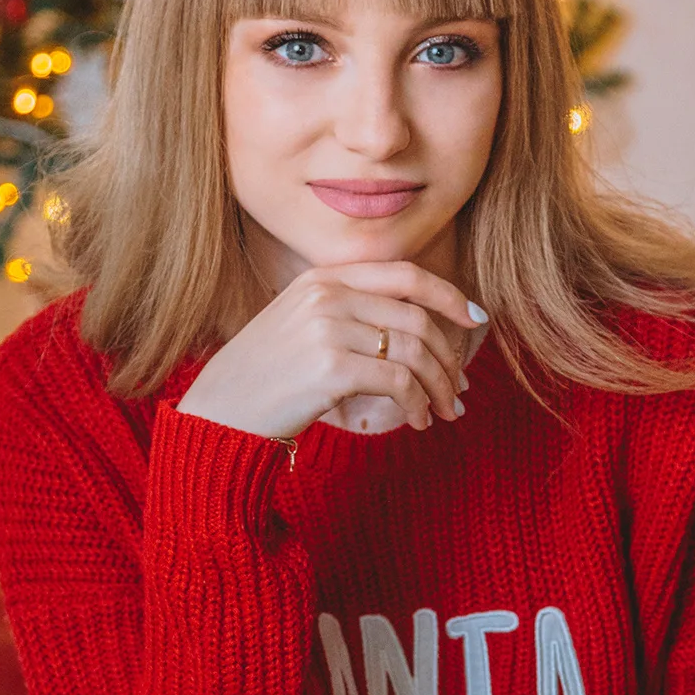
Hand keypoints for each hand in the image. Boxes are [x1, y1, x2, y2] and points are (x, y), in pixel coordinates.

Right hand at [176, 260, 484, 441]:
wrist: (220, 412)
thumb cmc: (267, 376)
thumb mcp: (302, 324)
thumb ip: (349, 312)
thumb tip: (419, 332)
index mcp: (324, 277)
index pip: (404, 273)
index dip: (447, 294)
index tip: (474, 318)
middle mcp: (327, 294)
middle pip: (416, 317)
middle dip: (447, 356)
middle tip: (459, 390)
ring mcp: (327, 328)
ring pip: (412, 351)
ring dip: (438, 386)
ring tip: (444, 412)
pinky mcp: (330, 367)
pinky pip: (398, 382)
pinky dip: (417, 404)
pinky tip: (417, 421)